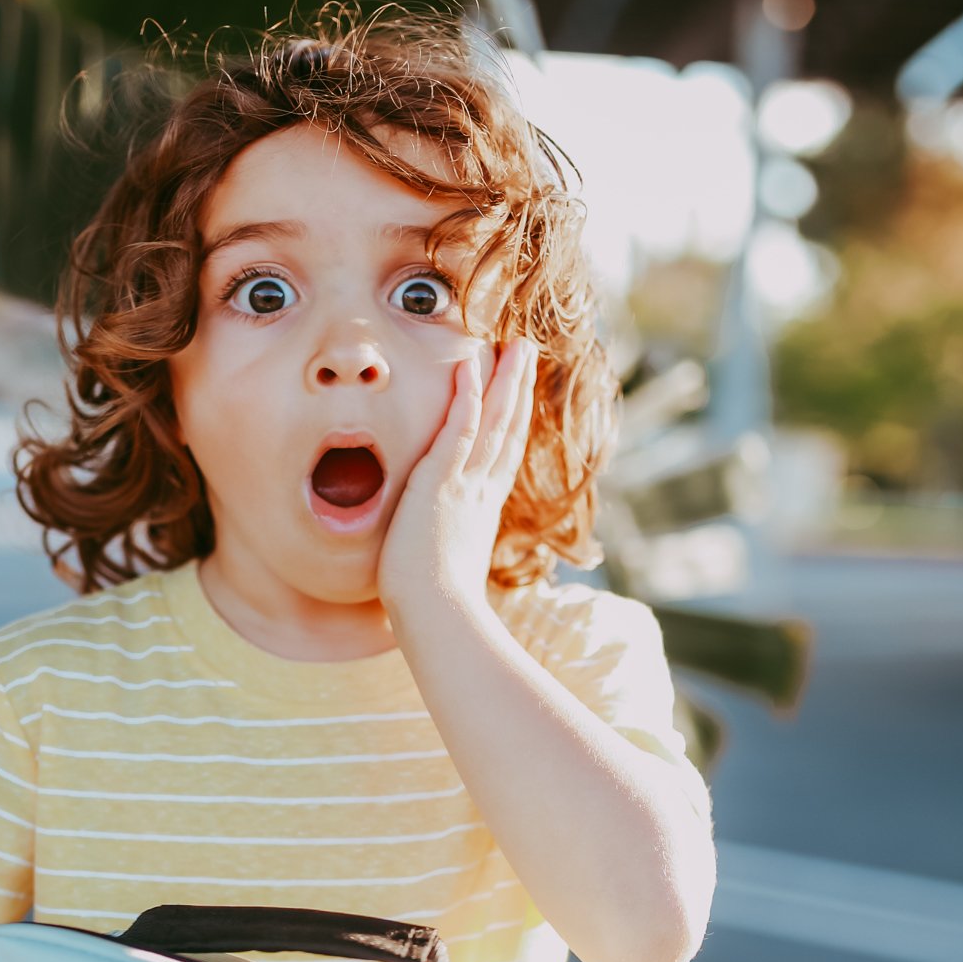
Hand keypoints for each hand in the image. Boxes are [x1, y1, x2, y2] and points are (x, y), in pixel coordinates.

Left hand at [377, 336, 537, 624]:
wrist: (438, 616)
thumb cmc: (436, 605)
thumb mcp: (443, 566)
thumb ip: (443, 548)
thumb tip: (436, 556)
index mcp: (482, 509)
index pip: (501, 454)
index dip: (511, 419)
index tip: (517, 391)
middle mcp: (482, 492)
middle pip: (507, 429)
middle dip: (518, 388)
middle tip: (527, 351)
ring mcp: (466, 486)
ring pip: (493, 423)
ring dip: (504, 380)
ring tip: (516, 345)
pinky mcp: (443, 484)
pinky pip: (459, 430)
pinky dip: (467, 397)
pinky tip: (471, 366)